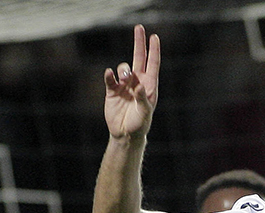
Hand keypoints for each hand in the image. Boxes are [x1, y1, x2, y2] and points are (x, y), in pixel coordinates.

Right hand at [103, 24, 159, 139]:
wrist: (125, 134)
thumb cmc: (140, 124)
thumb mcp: (144, 113)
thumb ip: (143, 99)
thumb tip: (139, 86)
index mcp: (149, 85)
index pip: (152, 64)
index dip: (154, 50)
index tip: (154, 37)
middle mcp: (137, 82)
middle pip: (139, 58)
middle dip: (139, 43)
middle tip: (139, 28)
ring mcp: (125, 85)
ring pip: (124, 67)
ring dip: (124, 70)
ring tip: (124, 80)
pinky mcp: (112, 90)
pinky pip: (110, 78)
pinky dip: (109, 74)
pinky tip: (110, 74)